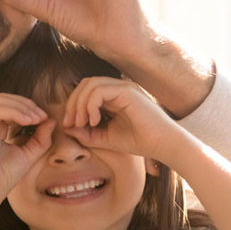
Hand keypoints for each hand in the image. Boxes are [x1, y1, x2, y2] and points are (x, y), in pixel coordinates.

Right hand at [0, 94, 54, 206]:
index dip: (28, 107)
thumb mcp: (28, 155)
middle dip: (26, 103)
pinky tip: (29, 121)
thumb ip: (40, 138)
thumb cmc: (3, 177)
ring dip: (22, 106)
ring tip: (37, 118)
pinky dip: (15, 112)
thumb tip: (51, 120)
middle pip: (4, 98)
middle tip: (42, 115)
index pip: (9, 105)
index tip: (45, 118)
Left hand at [63, 77, 178, 160]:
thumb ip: (86, 133)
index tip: (69, 125)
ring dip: (80, 104)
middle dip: (73, 103)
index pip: (86, 90)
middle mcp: (119, 88)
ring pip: (90, 84)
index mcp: (114, 96)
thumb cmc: (139, 142)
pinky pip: (99, 91)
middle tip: (71, 124)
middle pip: (85, 84)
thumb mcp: (105, 138)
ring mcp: (124, 87)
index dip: (73, 105)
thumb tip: (67, 127)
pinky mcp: (127, 91)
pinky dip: (91, 106)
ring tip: (82, 124)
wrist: (163, 145)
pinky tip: (94, 122)